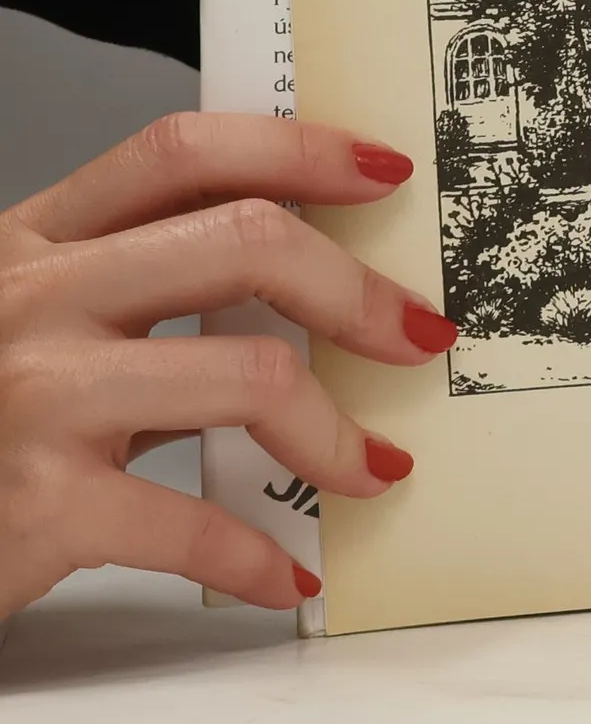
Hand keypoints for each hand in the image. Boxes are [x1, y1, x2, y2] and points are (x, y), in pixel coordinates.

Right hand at [0, 114, 455, 618]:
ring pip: (251, 375)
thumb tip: (313, 292)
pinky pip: (194, 522)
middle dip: (359, 291)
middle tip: (419, 335)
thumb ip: (142, 293)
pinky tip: (287, 573)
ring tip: (372, 469)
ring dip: (336, 435)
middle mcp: (32, 298)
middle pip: (244, 241)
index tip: (387, 171)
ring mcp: (34, 396)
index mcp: (36, 242)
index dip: (300, 149)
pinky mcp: (35, 504)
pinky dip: (260, 558)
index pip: (184, 152)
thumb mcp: (36, 327)